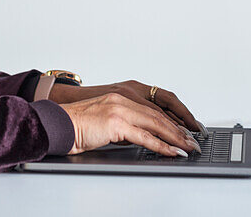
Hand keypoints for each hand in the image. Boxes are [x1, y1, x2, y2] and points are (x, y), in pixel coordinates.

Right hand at [48, 80, 204, 133]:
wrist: (57, 125)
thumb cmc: (75, 127)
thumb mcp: (104, 124)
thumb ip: (123, 127)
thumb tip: (141, 139)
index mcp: (120, 98)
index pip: (153, 109)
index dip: (171, 121)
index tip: (184, 132)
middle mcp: (122, 100)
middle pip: (159, 115)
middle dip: (179, 130)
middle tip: (193, 142)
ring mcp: (119, 109)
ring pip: (156, 124)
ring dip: (175, 138)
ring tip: (188, 148)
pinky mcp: (115, 123)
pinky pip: (144, 136)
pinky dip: (161, 145)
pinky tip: (171, 152)